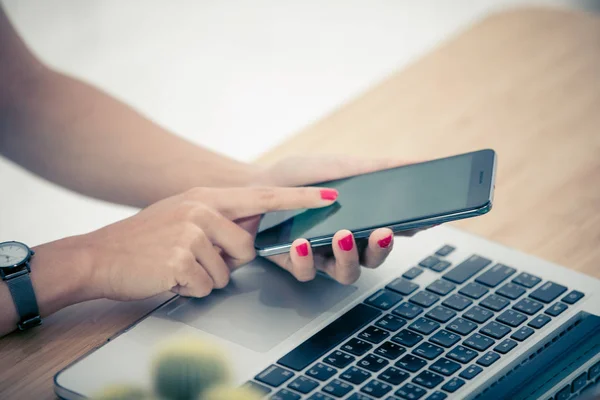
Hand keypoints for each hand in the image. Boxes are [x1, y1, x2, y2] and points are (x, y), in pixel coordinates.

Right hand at [78, 186, 337, 300]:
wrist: (101, 256)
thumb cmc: (146, 238)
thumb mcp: (184, 213)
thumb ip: (220, 216)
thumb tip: (251, 229)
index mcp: (207, 197)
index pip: (263, 197)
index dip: (299, 199)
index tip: (330, 196)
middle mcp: (202, 210)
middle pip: (247, 247)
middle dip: (229, 262)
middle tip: (196, 257)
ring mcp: (191, 234)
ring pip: (227, 272)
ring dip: (206, 277)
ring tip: (178, 266)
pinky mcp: (181, 260)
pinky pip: (207, 286)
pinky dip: (190, 288)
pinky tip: (169, 276)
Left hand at [249, 155, 423, 283]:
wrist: (256, 181)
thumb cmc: (301, 176)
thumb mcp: (339, 165)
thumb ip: (376, 168)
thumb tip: (417, 164)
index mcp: (362, 221)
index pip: (394, 231)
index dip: (411, 229)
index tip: (424, 220)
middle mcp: (346, 243)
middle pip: (374, 258)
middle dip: (382, 248)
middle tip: (383, 231)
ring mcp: (322, 256)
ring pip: (345, 272)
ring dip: (348, 257)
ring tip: (343, 234)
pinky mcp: (295, 264)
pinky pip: (306, 272)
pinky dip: (306, 259)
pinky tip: (302, 242)